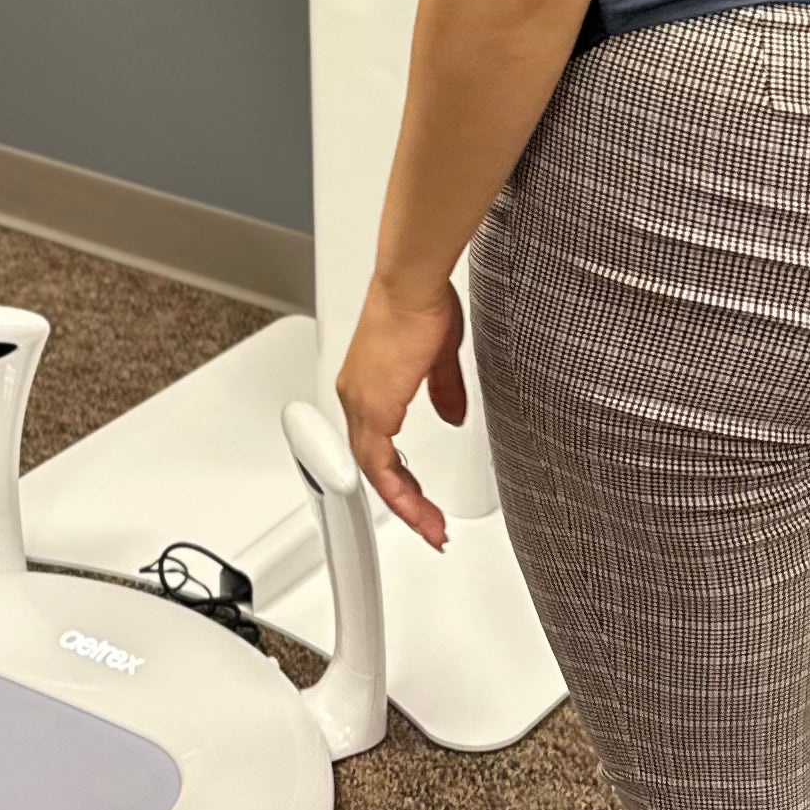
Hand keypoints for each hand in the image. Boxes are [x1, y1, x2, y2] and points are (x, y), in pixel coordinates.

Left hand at [335, 275, 467, 548]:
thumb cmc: (422, 302)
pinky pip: (378, 464)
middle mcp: (357, 397)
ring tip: (431, 526)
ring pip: (376, 470)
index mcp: (369, 385)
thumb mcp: (438, 357)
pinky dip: (398, 490)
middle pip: (376, 466)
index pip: (380, 446)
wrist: (412, 284)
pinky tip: (417, 507)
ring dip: (406, 503)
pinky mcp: (372, 406)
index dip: (402, 477)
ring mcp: (361, 403)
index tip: (423, 498)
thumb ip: (442, 391)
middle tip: (430, 525)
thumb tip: (451, 416)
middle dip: (407, 500)